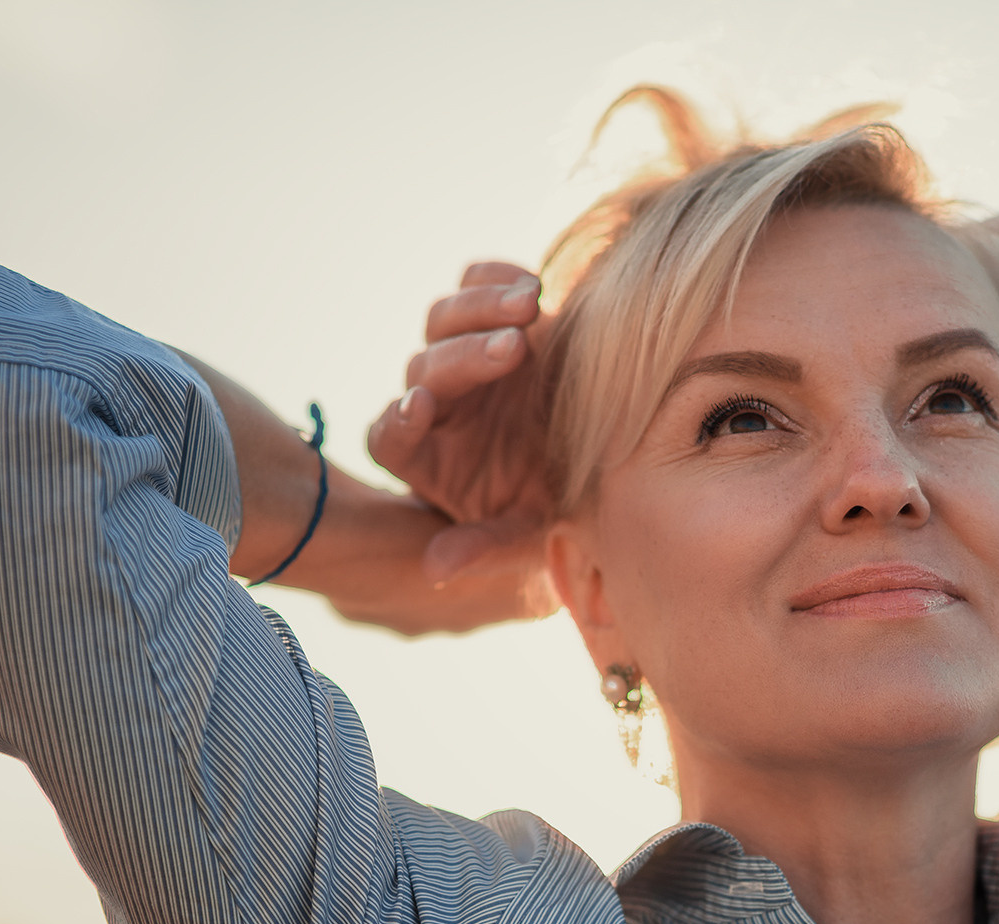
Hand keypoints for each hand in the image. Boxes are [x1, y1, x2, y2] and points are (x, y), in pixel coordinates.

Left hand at [367, 263, 555, 588]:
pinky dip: (496, 278)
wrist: (609, 460)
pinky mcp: (496, 317)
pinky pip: (475, 283)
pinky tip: (534, 286)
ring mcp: (463, 355)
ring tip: (531, 306)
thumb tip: (436, 570)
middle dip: (465, 356)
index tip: (422, 408)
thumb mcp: (531, 537)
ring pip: (442, 319)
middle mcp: (435, 403)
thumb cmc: (558, 510)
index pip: (389, 436)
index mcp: (426, 458)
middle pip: (422, 368)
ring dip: (480, 309)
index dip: (399, 421)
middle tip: (514, 348)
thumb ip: (486, 547)